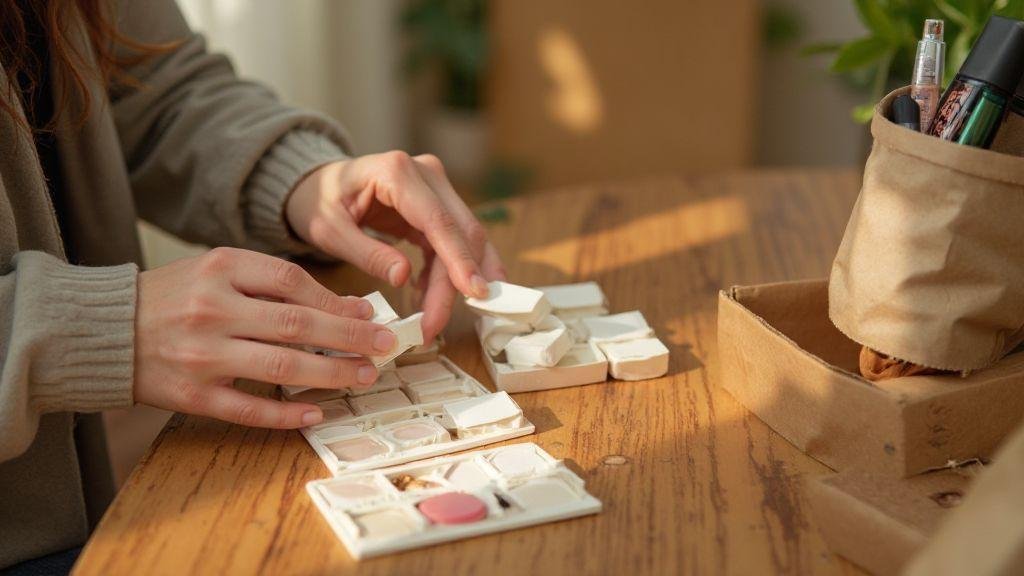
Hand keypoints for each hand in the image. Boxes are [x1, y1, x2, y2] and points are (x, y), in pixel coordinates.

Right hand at [134, 248, 397, 427]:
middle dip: (350, 337)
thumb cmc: (173, 297)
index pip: (293, 282)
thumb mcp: (217, 271)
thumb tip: (346, 308)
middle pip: (297, 324)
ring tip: (364, 375)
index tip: (369, 314)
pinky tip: (316, 411)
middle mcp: (212, 308)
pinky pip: (248, 407)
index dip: (337, 301)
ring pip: (281, 365)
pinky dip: (286, 412)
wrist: (104, 329)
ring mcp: (201, 354)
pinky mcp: (192, 394)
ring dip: (331, 373)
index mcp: (220, 268)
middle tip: (385, 346)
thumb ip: (273, 284)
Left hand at [285, 152, 506, 339]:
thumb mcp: (330, 231)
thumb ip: (366, 252)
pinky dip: (448, 275)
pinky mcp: (439, 205)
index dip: (460, 259)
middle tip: (436, 326)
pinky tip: (428, 297)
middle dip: (458, 283)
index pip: (439, 221)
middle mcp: (426, 174)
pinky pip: (454, 244)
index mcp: (397, 172)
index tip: (473, 292)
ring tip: (432, 320)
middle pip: (462, 232)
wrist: (317, 184)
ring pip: (466, 240)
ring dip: (458, 284)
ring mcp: (437, 188)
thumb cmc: (319, 201)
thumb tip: (403, 276)